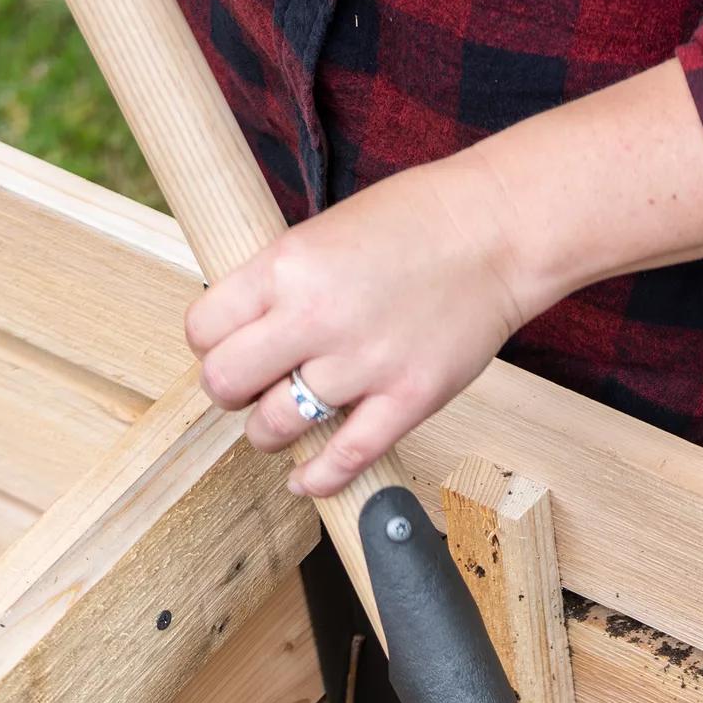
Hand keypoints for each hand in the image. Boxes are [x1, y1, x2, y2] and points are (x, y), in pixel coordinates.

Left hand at [185, 60, 702, 497]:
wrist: (496, 232)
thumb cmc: (415, 223)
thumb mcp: (325, 233)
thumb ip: (282, 282)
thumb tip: (246, 333)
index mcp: (286, 266)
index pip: (205, 330)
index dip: (211, 345)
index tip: (227, 348)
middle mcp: (314, 317)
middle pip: (226, 383)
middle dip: (230, 392)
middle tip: (249, 390)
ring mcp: (361, 364)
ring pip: (276, 427)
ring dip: (270, 433)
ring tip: (283, 423)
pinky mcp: (406, 400)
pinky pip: (344, 459)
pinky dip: (318, 478)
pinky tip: (307, 479)